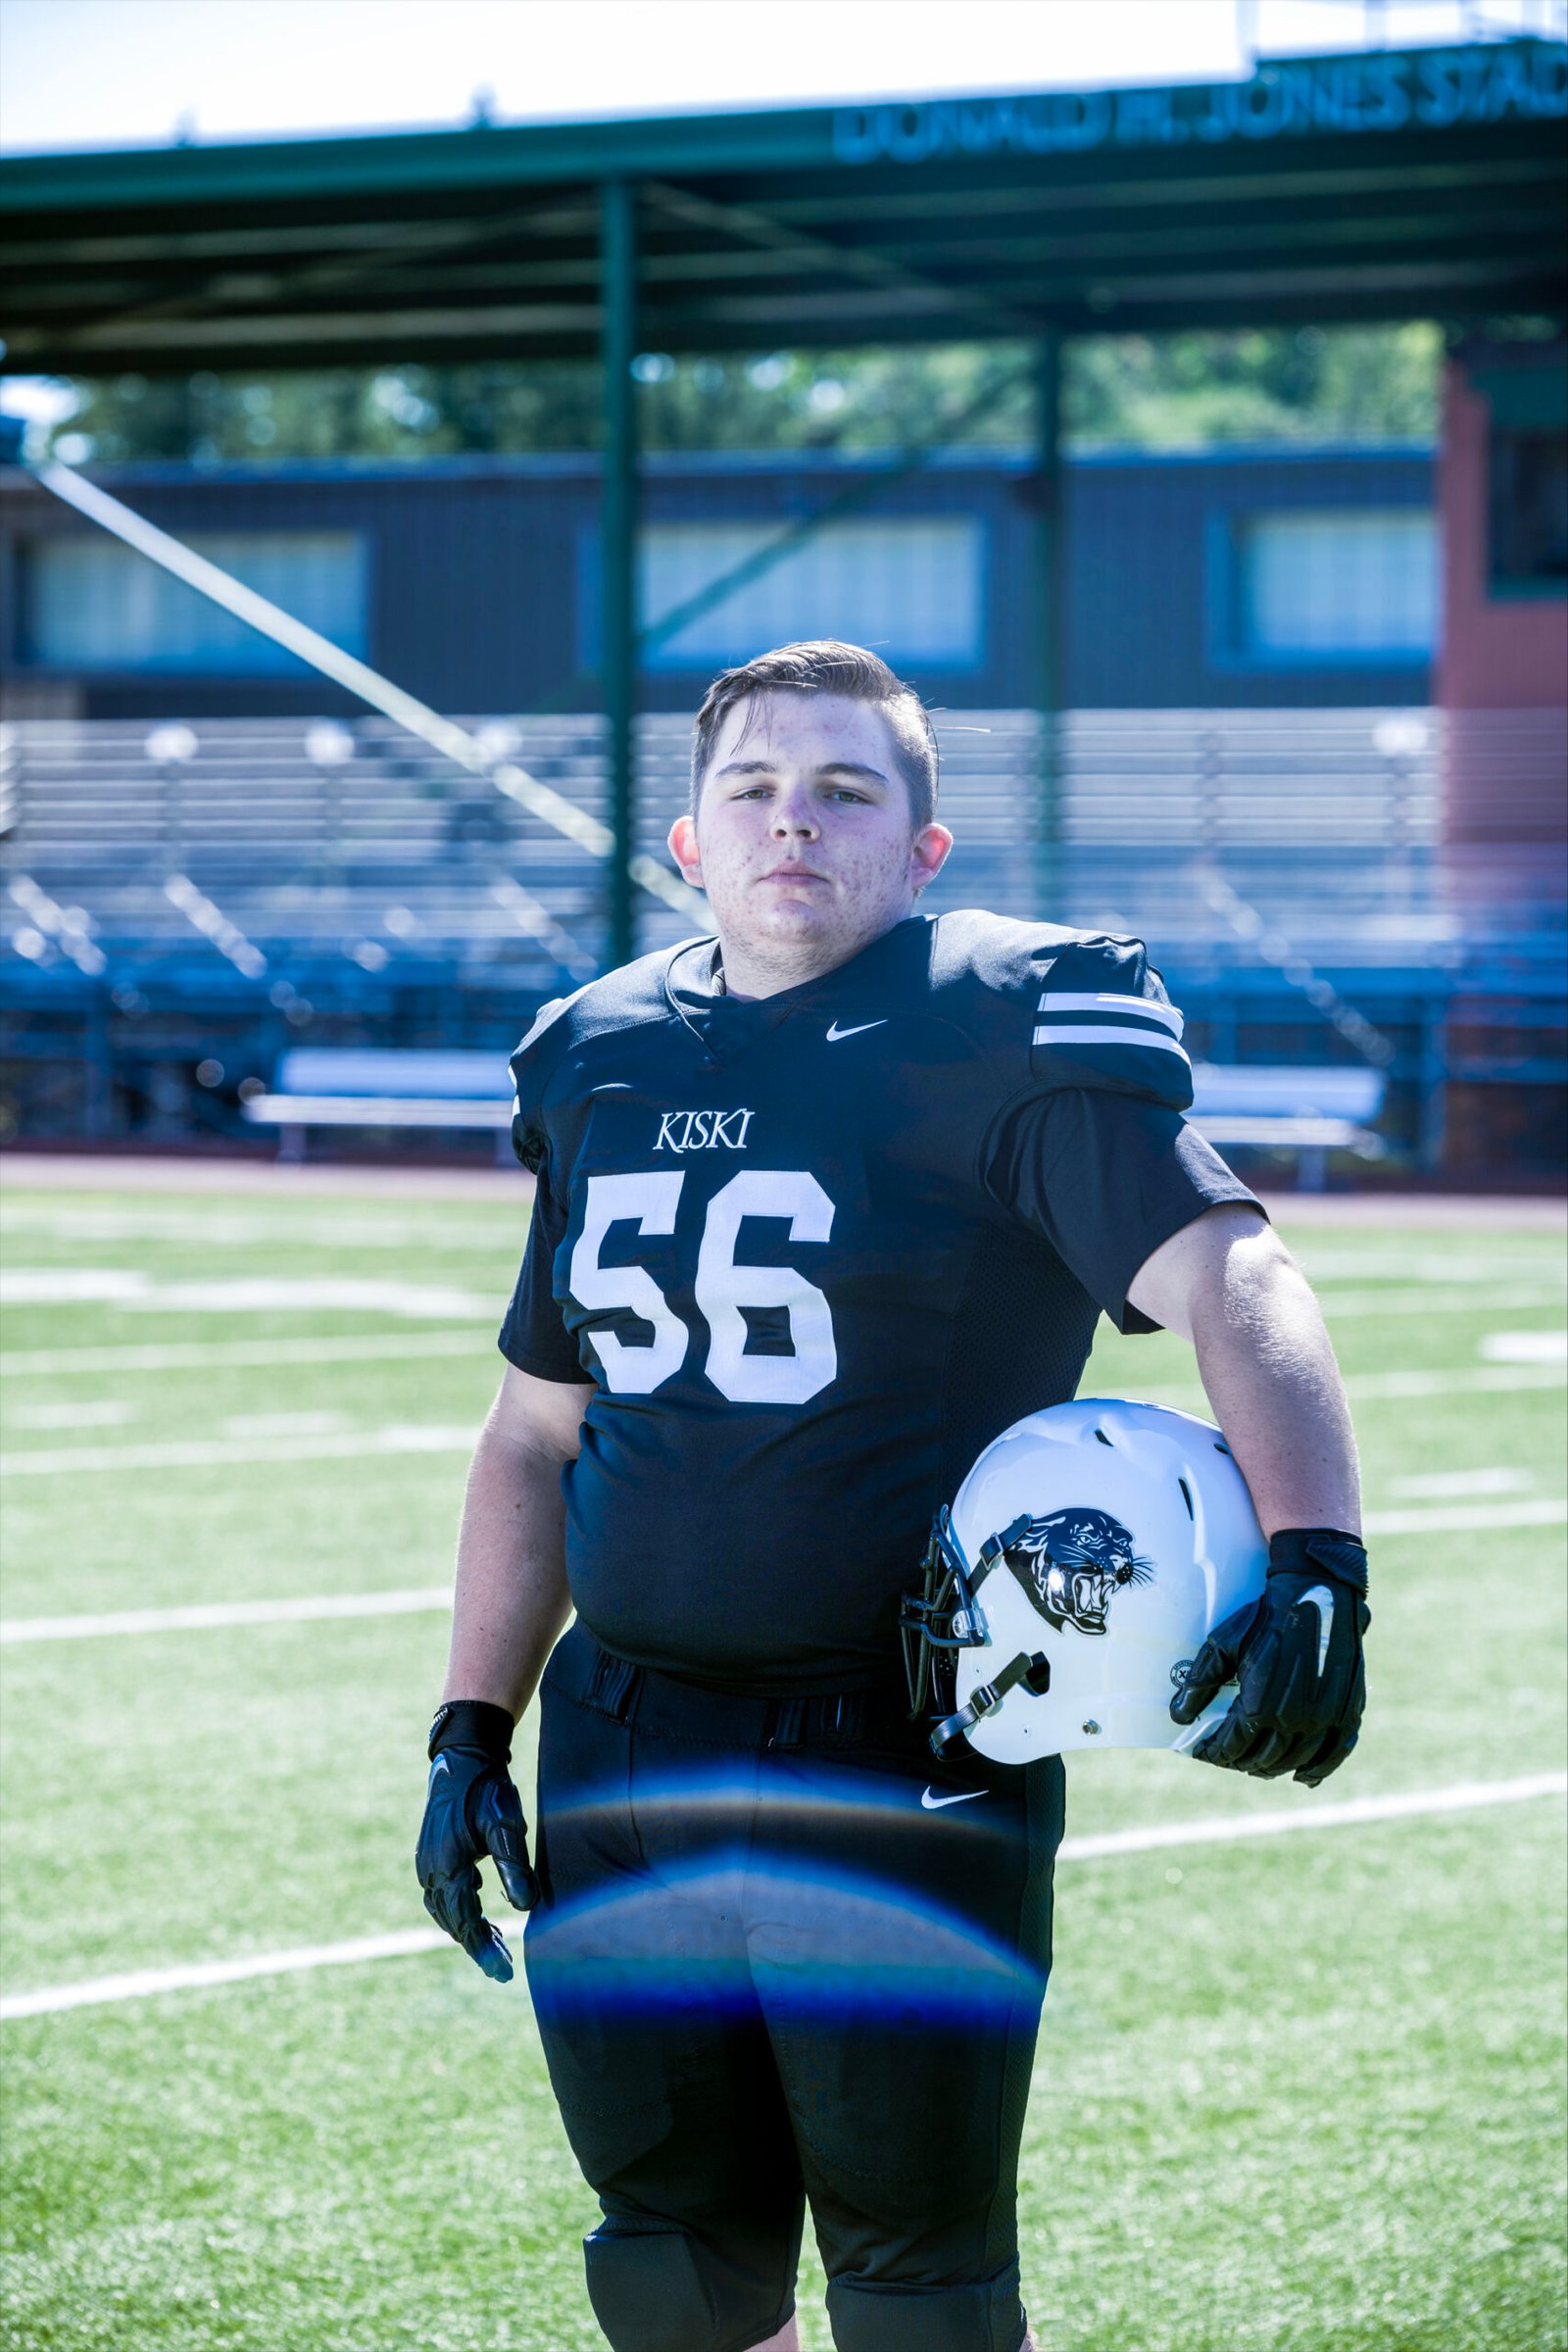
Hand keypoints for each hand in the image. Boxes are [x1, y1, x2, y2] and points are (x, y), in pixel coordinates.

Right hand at [415, 1699, 537, 1981]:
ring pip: (445, 1910)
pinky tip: (477, 1909)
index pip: (466, 1922)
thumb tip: (525, 1907)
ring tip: (493, 1944)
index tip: (504, 1973)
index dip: (484, 1951)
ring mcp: (427, 1862)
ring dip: (468, 1929)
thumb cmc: (487, 1789)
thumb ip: (514, 1866)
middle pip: (453, 1922)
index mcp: (447, 1866)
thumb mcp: (507, 1825)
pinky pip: (442, 1894)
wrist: (463, 1756)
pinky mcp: (432, 1853)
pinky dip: (459, 1910)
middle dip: (477, 1946)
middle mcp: (430, 1869)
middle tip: (502, 1968)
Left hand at [1170, 1529, 1368, 1786]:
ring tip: (1256, 1763)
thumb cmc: (1266, 1617)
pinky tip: (1304, 1777)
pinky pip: (1335, 1753)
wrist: (1316, 1592)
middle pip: (1262, 1759)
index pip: (1231, 1747)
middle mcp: (1295, 1720)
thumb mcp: (1223, 1644)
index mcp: (1260, 1706)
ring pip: (1294, 1761)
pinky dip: (1318, 1768)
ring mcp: (1325, 1719)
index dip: (1212, 1752)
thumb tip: (1178, 1716)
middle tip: (1226, 1753)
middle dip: (1238, 1760)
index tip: (1201, 1749)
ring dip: (1272, 1766)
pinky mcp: (1349, 1711)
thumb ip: (1199, 1683)